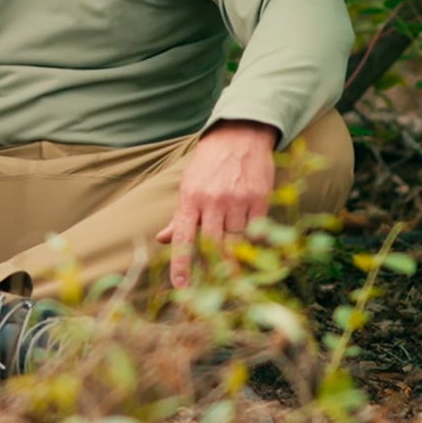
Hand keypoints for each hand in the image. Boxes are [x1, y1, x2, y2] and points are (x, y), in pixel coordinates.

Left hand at [157, 121, 278, 287]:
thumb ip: (179, 217)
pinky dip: (254, 239)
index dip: (182, 264)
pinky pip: (258, 230)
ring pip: (237, 239)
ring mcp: (237, 199)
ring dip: (236, 251)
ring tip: (236, 255)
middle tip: (216, 285)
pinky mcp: (260, 198)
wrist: (238, 136)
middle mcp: (212, 200)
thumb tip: (161, 240)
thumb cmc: (209, 166)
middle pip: (213, 244)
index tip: (181, 286)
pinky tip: (252, 240)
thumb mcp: (188, 187)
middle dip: (214, 267)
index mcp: (190, 198)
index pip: (183, 238)